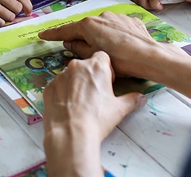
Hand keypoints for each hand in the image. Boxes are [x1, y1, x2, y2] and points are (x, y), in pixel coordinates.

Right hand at [39, 11, 159, 77]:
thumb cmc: (121, 61)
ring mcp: (117, 16)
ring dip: (101, 37)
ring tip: (109, 52)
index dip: (53, 34)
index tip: (43, 35)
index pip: (65, 31)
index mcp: (88, 25)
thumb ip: (78, 48)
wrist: (150, 57)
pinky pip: (117, 27)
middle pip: (85, 28)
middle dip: (82, 38)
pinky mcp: (130, 20)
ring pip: (102, 27)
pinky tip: (122, 47)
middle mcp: (101, 16)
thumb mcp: (93, 58)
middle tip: (82, 51)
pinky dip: (115, 36)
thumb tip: (70, 43)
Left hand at [43, 52, 145, 175]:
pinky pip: (57, 86)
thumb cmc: (97, 119)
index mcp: (96, 67)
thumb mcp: (119, 109)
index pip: (102, 57)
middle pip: (85, 66)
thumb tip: (142, 98)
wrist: (70, 133)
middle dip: (90, 77)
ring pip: (70, 75)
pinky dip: (62, 93)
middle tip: (94, 96)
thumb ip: (131, 100)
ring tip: (80, 104)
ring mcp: (60, 76)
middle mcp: (77, 66)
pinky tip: (67, 108)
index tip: (107, 82)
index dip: (106, 69)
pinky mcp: (48, 87)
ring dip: (75, 84)